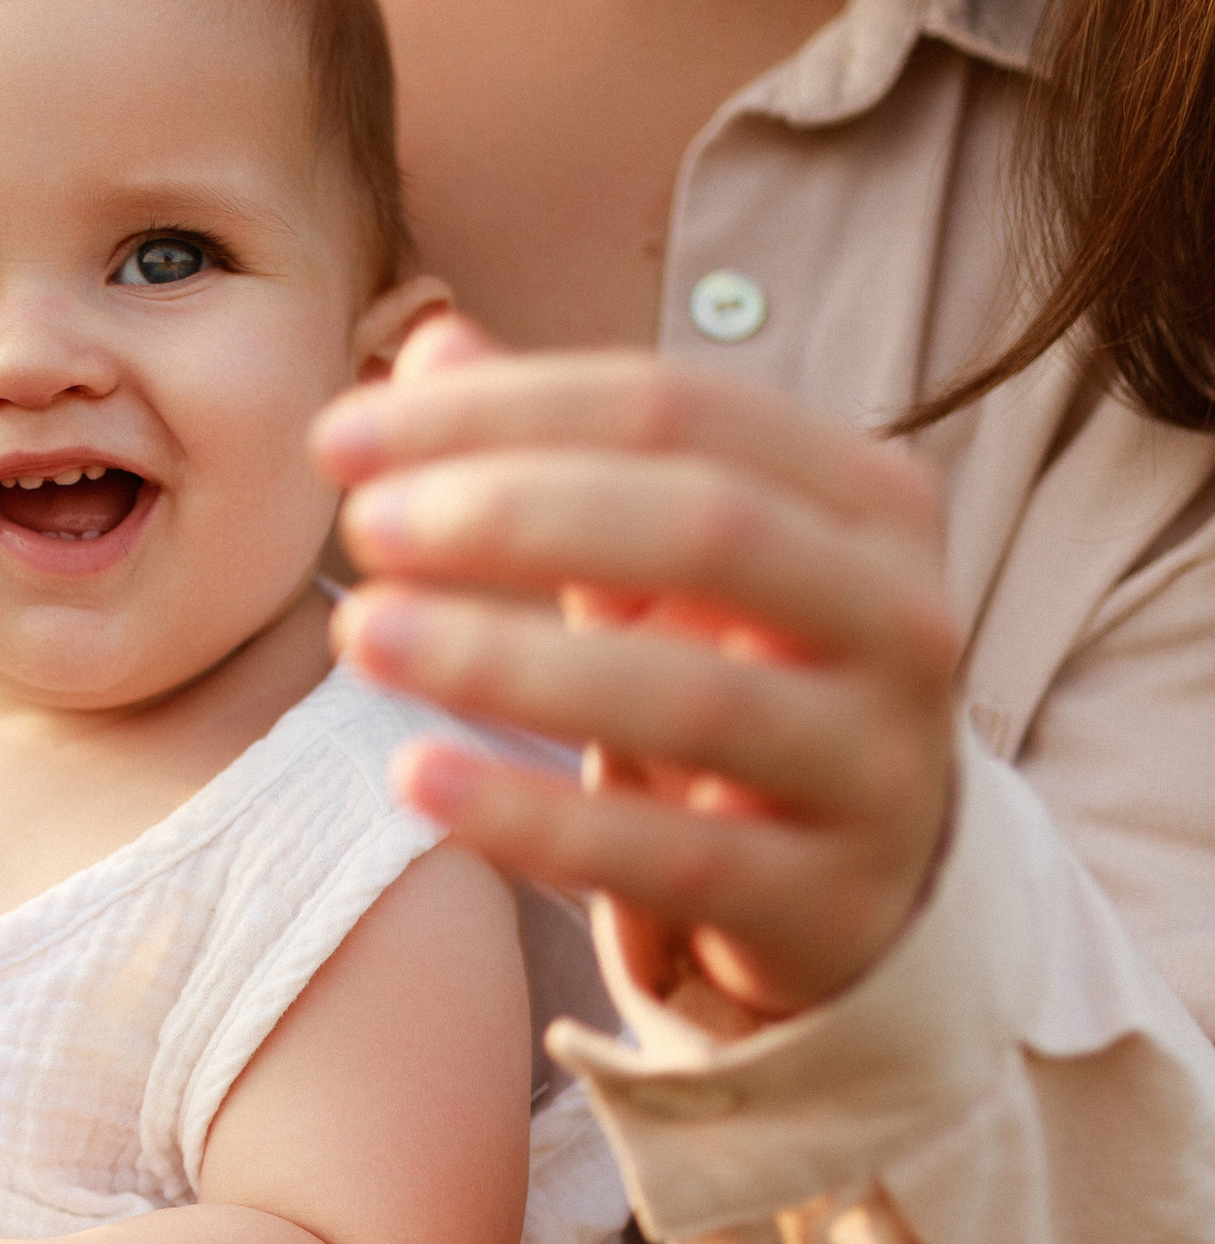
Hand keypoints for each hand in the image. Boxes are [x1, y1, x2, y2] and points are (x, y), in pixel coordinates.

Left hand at [317, 315, 958, 1025]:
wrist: (861, 885)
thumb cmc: (737, 683)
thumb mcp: (657, 565)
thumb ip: (556, 454)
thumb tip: (426, 344)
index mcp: (867, 500)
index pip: (678, 410)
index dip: (504, 409)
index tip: (340, 439)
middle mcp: (904, 617)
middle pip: (708, 526)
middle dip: (516, 514)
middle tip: (363, 527)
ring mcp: (879, 764)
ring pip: (693, 697)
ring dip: (506, 659)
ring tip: (357, 633)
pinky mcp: (828, 898)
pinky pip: (668, 856)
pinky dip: (533, 814)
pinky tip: (413, 772)